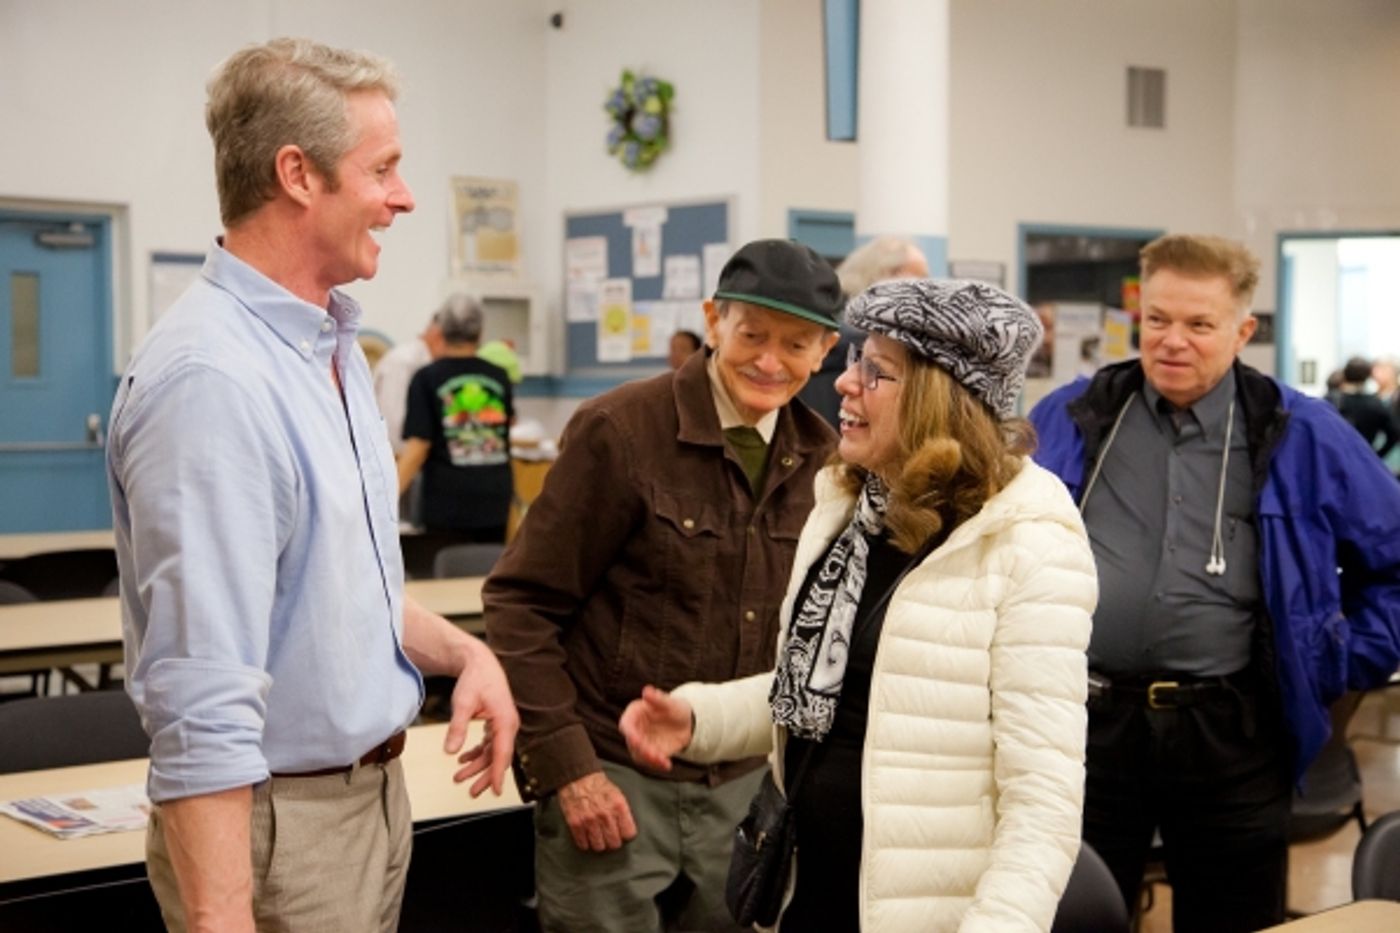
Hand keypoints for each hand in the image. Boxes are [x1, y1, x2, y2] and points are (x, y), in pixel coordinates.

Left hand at [442, 635, 519, 796]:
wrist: (479, 662)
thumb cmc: (475, 679)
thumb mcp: (463, 703)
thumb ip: (457, 728)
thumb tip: (449, 752)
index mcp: (505, 720)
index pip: (503, 753)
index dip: (498, 774)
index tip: (495, 792)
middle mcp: (508, 725)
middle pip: (499, 757)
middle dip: (485, 776)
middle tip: (471, 792)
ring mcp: (503, 724)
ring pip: (493, 753)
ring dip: (477, 766)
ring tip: (459, 778)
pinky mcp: (496, 723)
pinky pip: (489, 744)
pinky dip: (477, 754)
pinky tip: (462, 759)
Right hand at [557, 771, 637, 851]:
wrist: (578, 777)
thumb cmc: (599, 786)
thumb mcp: (618, 794)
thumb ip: (623, 812)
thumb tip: (627, 830)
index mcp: (618, 806)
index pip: (629, 833)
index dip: (626, 835)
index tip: (622, 833)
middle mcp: (605, 815)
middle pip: (614, 843)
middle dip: (613, 842)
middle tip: (610, 837)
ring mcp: (589, 820)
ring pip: (599, 847)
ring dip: (599, 844)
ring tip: (598, 838)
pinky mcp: (575, 824)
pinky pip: (583, 844)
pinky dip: (585, 843)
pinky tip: (587, 837)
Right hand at [619, 684, 692, 772]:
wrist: (686, 722)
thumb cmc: (675, 708)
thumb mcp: (670, 703)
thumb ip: (658, 699)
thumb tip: (646, 690)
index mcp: (635, 714)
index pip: (626, 724)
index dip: (629, 733)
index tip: (637, 740)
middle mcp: (635, 729)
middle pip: (632, 743)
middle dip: (642, 750)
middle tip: (655, 755)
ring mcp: (641, 742)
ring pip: (639, 755)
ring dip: (649, 760)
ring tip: (663, 761)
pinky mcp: (650, 753)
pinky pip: (650, 762)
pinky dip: (657, 765)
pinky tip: (667, 765)